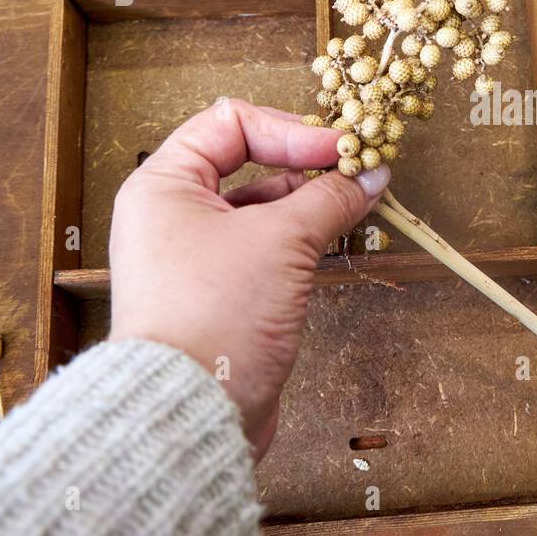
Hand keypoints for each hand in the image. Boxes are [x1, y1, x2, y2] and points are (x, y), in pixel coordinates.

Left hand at [107, 97, 389, 458]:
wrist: (191, 411)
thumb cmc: (215, 316)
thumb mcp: (282, 241)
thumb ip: (330, 198)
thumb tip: (371, 172)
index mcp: (165, 185)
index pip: (231, 124)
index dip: (291, 130)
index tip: (342, 148)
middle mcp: (173, 214)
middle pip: (247, 162)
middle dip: (306, 163)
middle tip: (357, 169)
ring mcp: (195, 254)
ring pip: (260, 206)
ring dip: (309, 200)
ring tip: (357, 200)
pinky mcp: (219, 291)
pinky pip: (265, 245)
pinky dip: (301, 236)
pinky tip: (338, 234)